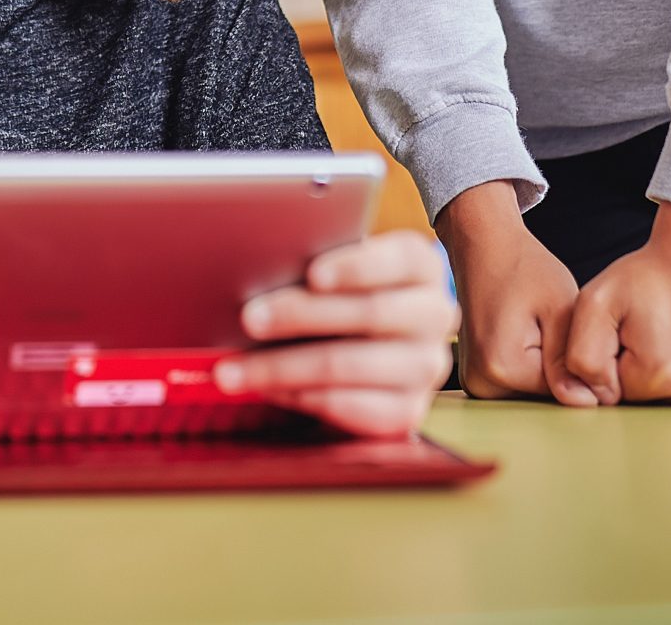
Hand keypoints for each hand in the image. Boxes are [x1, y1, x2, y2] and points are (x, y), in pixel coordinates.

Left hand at [214, 230, 455, 436]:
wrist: (369, 343)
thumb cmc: (341, 294)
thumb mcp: (338, 269)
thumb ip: (317, 268)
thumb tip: (258, 270)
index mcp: (423, 267)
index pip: (400, 260)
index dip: (355, 267)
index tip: (311, 274)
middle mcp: (435, 315)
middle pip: (369, 313)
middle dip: (301, 315)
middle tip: (249, 318)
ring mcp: (426, 366)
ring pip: (350, 364)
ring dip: (284, 367)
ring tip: (235, 368)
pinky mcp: (409, 411)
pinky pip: (352, 407)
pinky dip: (303, 397)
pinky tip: (269, 390)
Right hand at [438, 182, 600, 405]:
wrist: (482, 245)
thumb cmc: (522, 267)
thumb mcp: (560, 307)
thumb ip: (570, 360)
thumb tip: (586, 402)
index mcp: (502, 366)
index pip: (562, 391)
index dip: (577, 364)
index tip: (567, 331)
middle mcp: (481, 381)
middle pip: (543, 395)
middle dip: (558, 368)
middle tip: (550, 325)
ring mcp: (474, 381)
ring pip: (530, 391)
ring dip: (543, 367)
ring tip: (535, 327)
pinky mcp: (476, 375)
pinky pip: (515, 383)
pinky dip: (528, 364)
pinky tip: (526, 334)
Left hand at [565, 203, 670, 406]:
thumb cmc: (652, 273)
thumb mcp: (597, 301)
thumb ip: (580, 356)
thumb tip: (592, 400)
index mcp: (662, 374)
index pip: (622, 394)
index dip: (619, 362)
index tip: (632, 333)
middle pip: (659, 401)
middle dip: (651, 373)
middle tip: (661, 331)